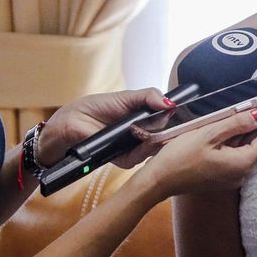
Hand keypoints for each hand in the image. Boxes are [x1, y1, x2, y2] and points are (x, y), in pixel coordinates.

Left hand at [40, 87, 176, 168]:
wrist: (72, 122)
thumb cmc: (98, 107)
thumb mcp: (127, 97)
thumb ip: (150, 96)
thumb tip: (171, 103)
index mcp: (146, 119)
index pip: (168, 122)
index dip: (177, 121)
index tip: (184, 116)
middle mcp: (143, 135)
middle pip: (165, 138)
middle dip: (169, 132)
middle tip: (167, 123)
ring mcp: (134, 148)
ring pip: (153, 150)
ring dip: (154, 141)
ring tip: (150, 130)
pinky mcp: (122, 160)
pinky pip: (137, 159)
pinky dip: (141, 151)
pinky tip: (141, 141)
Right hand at [133, 107, 256, 199]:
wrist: (157, 181)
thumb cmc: (179, 158)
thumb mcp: (208, 134)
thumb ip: (235, 123)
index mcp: (240, 163)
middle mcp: (239, 173)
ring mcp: (229, 176)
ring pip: (247, 149)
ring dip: (253, 131)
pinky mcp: (220, 174)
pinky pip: (236, 154)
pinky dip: (240, 139)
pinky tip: (239, 127)